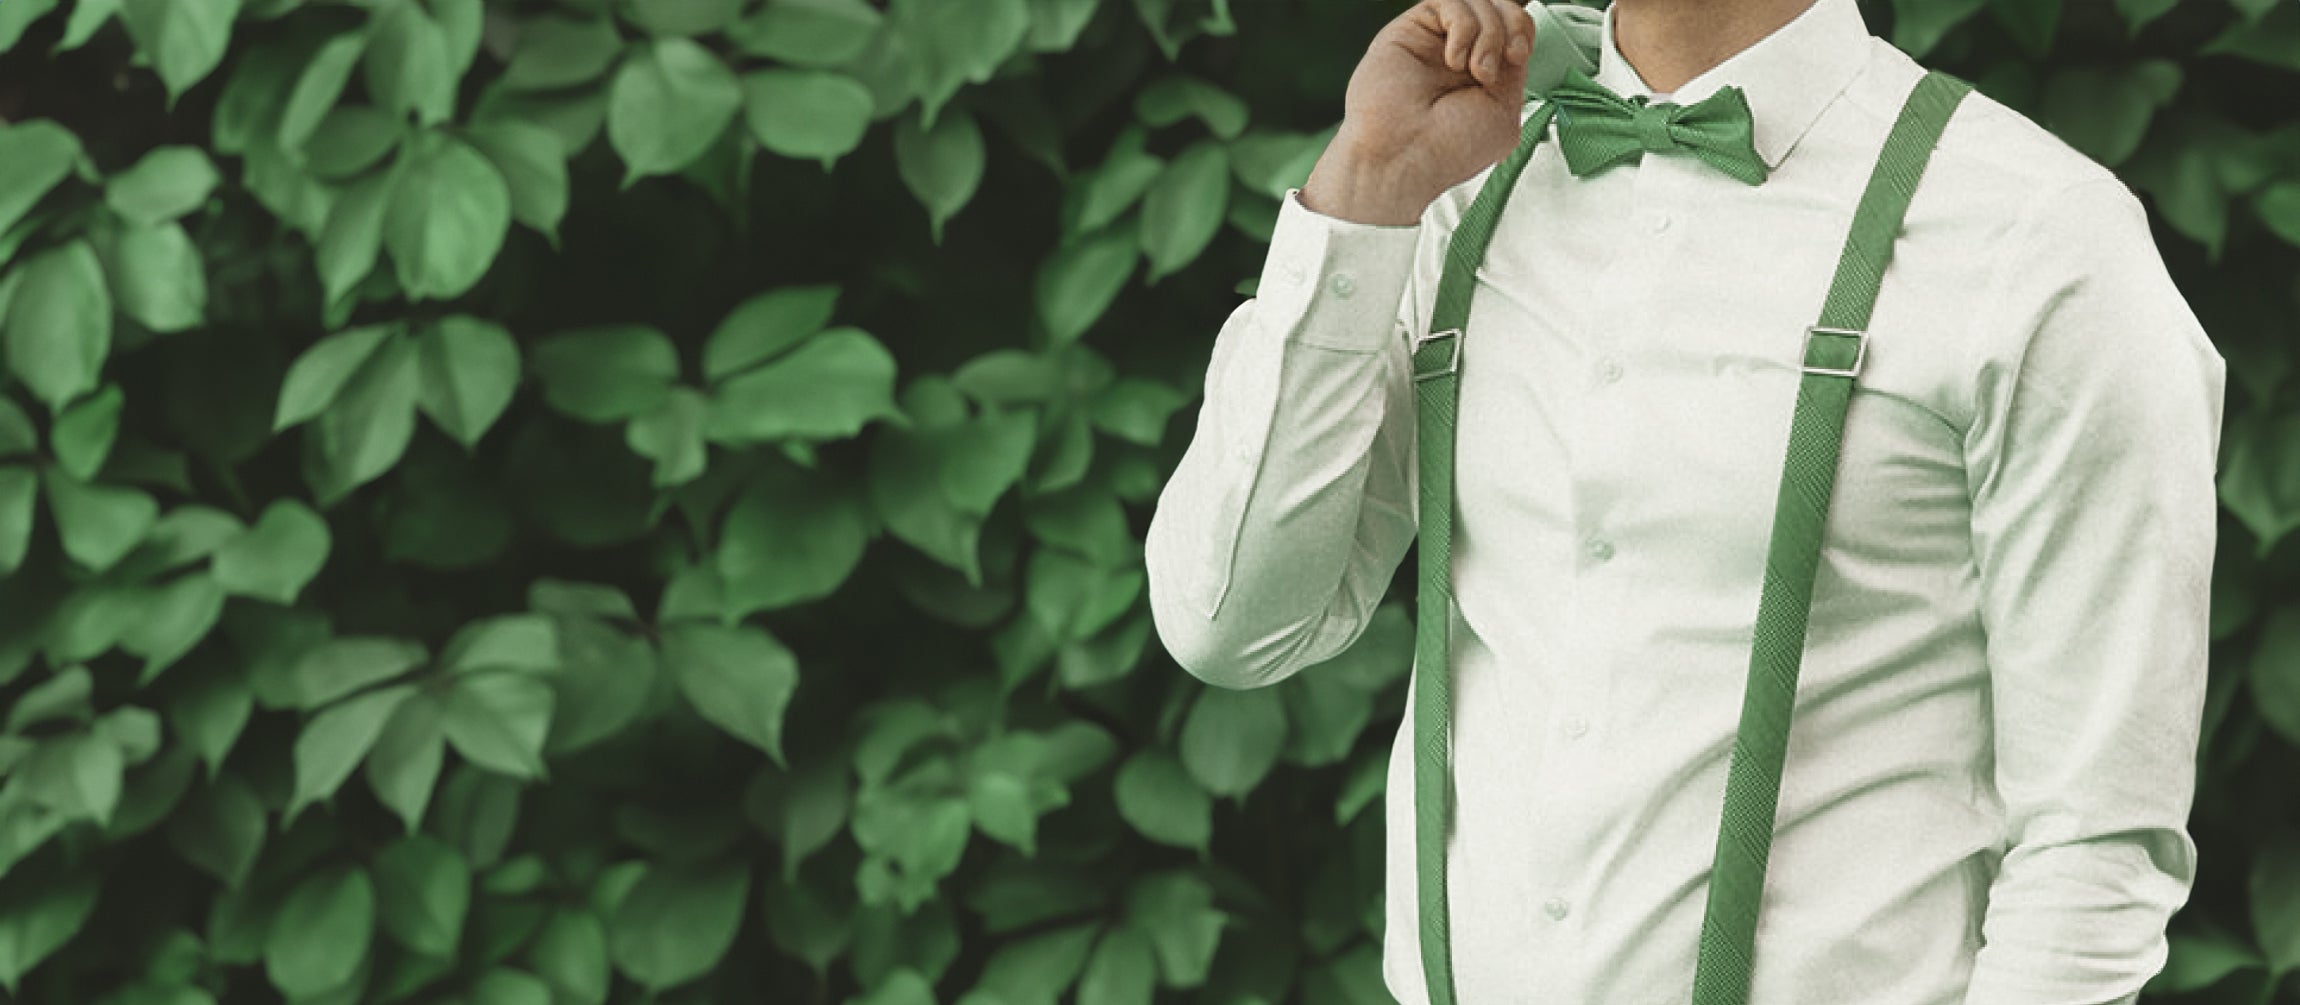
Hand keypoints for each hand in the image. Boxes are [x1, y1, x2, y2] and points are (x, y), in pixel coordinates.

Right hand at [1300, 0, 1536, 225]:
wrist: (1405, 156)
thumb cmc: (1450, 148)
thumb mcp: (1505, 112)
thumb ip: (1514, 71)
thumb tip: (1511, 41)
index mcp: (1484, 75)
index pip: (1514, 28)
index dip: (1522, 30)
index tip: (1518, 56)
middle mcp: (1460, 54)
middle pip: (1500, 6)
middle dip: (1511, 25)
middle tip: (1504, 60)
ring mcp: (1435, 41)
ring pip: (1478, 2)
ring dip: (1489, 32)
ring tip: (1477, 70)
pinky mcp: (1411, 29)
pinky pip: (1450, 1)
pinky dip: (1463, 26)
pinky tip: (1454, 59)